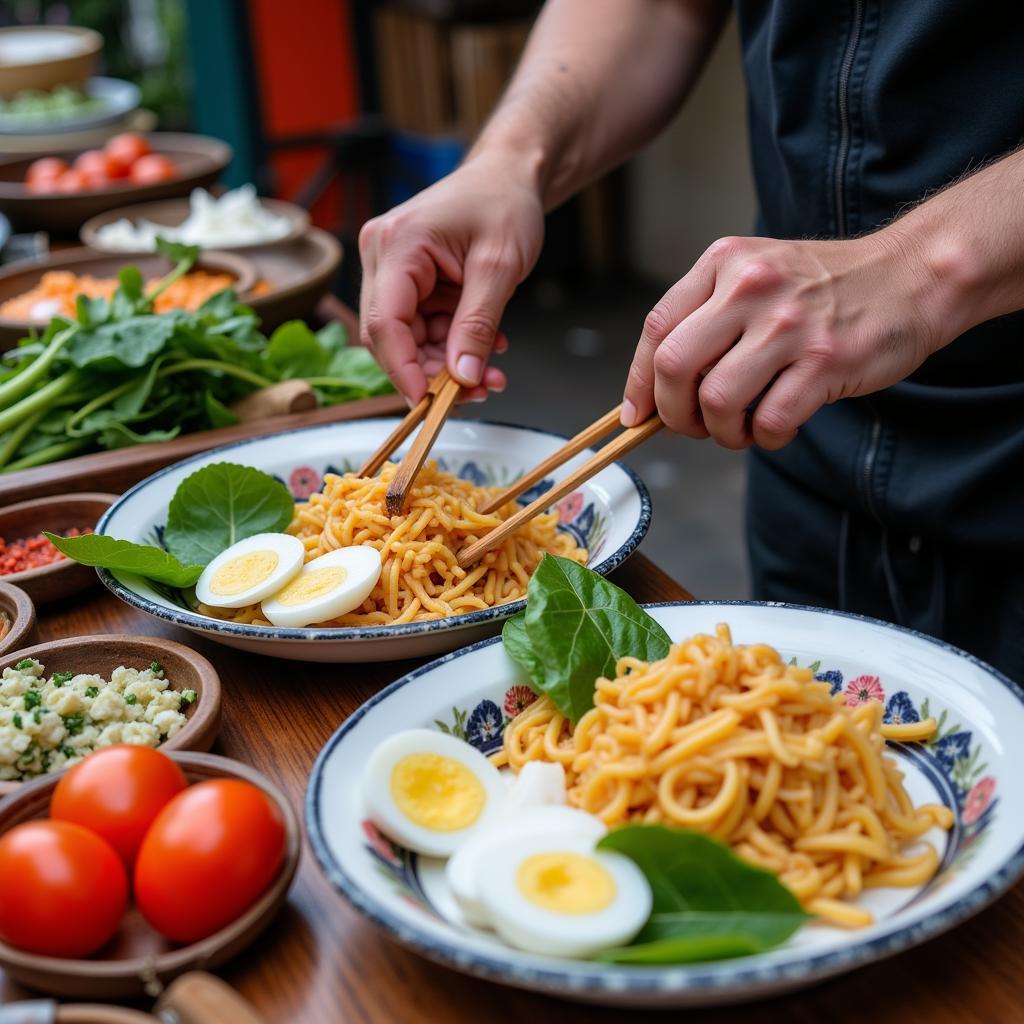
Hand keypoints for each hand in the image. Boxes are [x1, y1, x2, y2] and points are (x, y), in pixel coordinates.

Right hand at [359, 154, 544, 402]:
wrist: (509, 175)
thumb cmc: (504, 203)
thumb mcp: (499, 267)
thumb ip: (478, 326)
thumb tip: (463, 378)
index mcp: (397, 244)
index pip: (384, 324)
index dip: (403, 370)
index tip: (430, 403)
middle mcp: (383, 256)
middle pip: (391, 337)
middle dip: (432, 372)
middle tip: (478, 391)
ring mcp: (393, 269)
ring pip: (408, 338)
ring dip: (448, 363)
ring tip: (492, 373)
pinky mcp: (409, 280)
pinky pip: (423, 327)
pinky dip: (452, 345)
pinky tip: (486, 348)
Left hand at [621, 230, 951, 448]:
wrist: (910, 275)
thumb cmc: (823, 288)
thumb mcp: (754, 276)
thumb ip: (704, 320)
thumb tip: (653, 394)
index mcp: (723, 264)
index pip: (656, 329)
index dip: (637, 383)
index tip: (637, 415)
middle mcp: (750, 287)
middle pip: (674, 367)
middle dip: (673, 413)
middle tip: (693, 426)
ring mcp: (789, 324)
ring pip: (717, 401)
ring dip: (721, 432)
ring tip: (741, 428)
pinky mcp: (826, 360)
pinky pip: (771, 421)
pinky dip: (766, 438)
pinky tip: (777, 428)